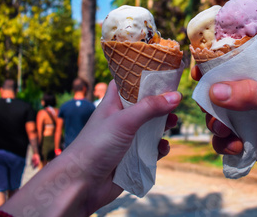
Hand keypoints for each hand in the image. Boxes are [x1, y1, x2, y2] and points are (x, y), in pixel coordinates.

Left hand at [1, 80, 181, 215]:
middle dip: (161, 104)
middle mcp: (121, 119)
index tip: (163, 72)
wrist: (80, 184)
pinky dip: (159, 147)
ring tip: (172, 124)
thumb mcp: (124, 121)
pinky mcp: (133, 157)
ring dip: (163, 125)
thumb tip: (176, 96)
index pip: (129, 83)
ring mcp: (127, 139)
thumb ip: (150, 108)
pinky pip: (152, 149)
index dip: (144, 77)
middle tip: (174, 102)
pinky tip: (162, 147)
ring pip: (151, 127)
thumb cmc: (95, 146)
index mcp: (113, 103)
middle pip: (145, 105)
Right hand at [192, 65, 256, 193]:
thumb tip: (215, 91)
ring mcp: (253, 121)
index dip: (216, 68)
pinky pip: (226, 141)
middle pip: (222, 94)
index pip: (237, 67)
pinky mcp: (251, 144)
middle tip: (212, 111)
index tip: (198, 73)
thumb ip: (252, 95)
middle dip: (212, 102)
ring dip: (216, 124)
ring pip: (220, 118)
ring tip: (224, 131)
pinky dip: (224, 144)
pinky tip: (236, 147)